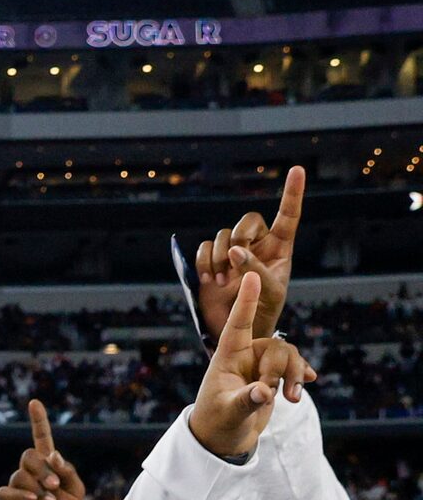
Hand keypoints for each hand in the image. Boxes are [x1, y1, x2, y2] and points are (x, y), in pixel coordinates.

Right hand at [0, 399, 87, 499]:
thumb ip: (68, 470)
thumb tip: (52, 455)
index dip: (38, 421)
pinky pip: (7, 492)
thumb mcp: (77, 489)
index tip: (34, 403)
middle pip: (28, 457)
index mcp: (47, 466)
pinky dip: (22, 495)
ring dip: (37, 487)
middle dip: (42, 469)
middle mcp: (30, 474)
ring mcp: (17, 488)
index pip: (40, 439)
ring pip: (19, 475)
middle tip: (55, 485)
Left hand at [186, 271, 312, 461]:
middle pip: (276, 346)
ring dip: (294, 375)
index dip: (246, 300)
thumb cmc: (216, 423)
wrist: (222, 438)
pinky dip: (301, 374)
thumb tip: (264, 391)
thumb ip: (246, 401)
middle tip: (273, 395)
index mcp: (226, 357)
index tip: (251, 275)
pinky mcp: (272, 377)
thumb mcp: (228, 413)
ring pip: (289, 355)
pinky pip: (294, 365)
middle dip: (281, 369)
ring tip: (292, 399)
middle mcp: (244, 356)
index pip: (238, 324)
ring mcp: (260, 365)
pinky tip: (309, 381)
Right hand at [195, 166, 303, 340]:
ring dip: (218, 258)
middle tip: (234, 261)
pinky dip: (203, 262)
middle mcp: (257, 245)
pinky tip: (208, 280)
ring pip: (223, 236)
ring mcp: (233, 252)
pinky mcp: (211, 261)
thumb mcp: (269, 292)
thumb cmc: (263, 312)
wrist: (237, 329)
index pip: (288, 216)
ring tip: (221, 281)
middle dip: (239, 237)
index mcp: (280, 248)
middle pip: (247, 221)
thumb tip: (234, 251)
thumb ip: (255, 269)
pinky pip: (204, 248)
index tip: (297, 170)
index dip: (292, 193)